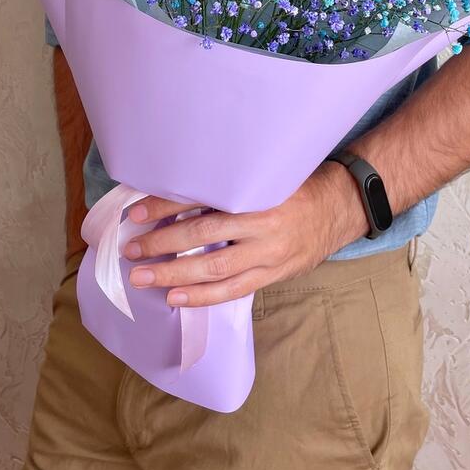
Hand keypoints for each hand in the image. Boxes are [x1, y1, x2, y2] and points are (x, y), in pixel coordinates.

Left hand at [120, 160, 368, 306]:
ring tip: (142, 276)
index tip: (137, 211)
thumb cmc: (295, 184)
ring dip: (174, 273)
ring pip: (214, 268)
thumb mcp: (266, 172)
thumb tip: (176, 183)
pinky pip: (233, 290)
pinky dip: (202, 296)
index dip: (167, 205)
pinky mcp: (273, 274)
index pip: (204, 198)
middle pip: (203, 233)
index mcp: (257, 190)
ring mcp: (269, 253)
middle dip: (162, 243)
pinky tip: (174, 297)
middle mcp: (262, 222)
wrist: (339, 207)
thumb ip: (230, 179)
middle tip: (130, 248)